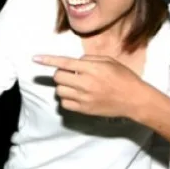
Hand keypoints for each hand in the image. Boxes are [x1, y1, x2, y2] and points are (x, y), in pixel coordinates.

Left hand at [32, 54, 152, 119]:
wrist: (135, 100)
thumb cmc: (123, 77)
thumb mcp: (108, 61)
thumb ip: (88, 59)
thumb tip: (73, 62)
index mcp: (92, 68)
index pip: (64, 62)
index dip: (47, 60)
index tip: (34, 58)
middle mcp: (86, 83)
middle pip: (58, 77)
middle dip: (61, 73)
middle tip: (71, 74)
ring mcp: (84, 98)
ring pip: (59, 91)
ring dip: (64, 86)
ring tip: (76, 85)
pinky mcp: (84, 109)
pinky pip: (65, 103)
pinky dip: (67, 98)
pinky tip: (77, 95)